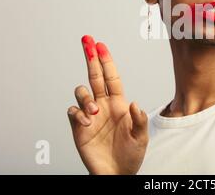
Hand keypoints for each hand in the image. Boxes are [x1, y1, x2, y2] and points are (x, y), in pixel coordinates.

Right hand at [67, 35, 148, 174]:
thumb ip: (139, 120)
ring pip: (82, 92)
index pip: (111, 77)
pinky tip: (87, 122)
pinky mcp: (79, 127)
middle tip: (87, 41)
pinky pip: (72, 112)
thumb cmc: (131, 154)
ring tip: (95, 111)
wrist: (116, 173)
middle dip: (90, 58)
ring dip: (86, 97)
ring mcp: (90, 115)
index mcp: (119, 103)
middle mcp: (103, 105)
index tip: (101, 46)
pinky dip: (78, 113)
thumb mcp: (141, 137)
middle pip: (94, 76)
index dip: (106, 61)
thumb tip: (135, 103)